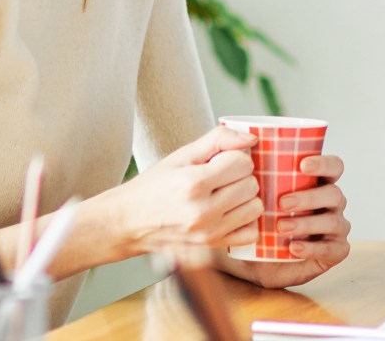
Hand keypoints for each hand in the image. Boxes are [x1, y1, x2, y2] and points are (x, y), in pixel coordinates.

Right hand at [88, 126, 262, 258]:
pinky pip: (251, 233)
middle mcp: (203, 211)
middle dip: (240, 177)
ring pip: (255, 208)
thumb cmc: (155, 186)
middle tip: (221, 178)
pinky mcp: (212, 247)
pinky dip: (245, 221)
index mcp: (193, 183)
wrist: (129, 222)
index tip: (220, 161)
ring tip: (225, 194)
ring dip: (245, 198)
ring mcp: (209, 233)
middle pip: (251, 184)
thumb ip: (217, 140)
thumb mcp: (181, 155)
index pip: (242, 163)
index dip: (234, 157)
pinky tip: (229, 213)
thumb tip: (252, 138)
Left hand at [216, 154, 350, 287]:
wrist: (254, 258)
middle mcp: (331, 202)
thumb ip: (248, 165)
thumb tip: (248, 138)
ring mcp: (336, 227)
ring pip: (334, 221)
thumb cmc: (256, 218)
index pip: (334, 166)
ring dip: (307, 223)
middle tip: (281, 202)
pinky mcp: (334, 251)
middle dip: (309, 196)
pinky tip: (293, 247)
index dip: (324, 163)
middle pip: (334, 193)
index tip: (301, 165)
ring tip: (280, 227)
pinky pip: (333, 248)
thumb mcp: (246, 192)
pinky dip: (313, 248)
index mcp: (318, 182)